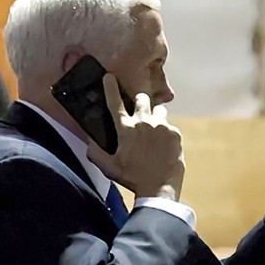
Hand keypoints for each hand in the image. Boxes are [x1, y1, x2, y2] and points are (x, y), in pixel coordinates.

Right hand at [86, 74, 183, 199]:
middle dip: (140, 101)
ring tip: (154, 131)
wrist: (158, 188)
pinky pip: (170, 127)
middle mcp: (143, 122)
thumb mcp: (109, 167)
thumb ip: (95, 154)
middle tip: (140, 111)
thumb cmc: (132, 178)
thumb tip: (89, 144)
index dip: (110, 87)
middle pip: (142, 99)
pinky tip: (164, 146)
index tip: (109, 76)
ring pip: (159, 110)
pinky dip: (166, 134)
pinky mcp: (175, 133)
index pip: (114, 102)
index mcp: (125, 129)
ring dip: (155, 116)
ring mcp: (161, 126)